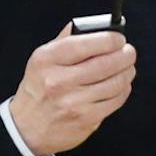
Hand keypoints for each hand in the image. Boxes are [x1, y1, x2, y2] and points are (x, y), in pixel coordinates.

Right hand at [9, 26, 135, 155]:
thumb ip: (65, 41)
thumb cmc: (37, 90)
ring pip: (115, 82)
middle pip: (106, 63)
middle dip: (125, 55)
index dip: (110, 39)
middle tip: (129, 52)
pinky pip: (115, 100)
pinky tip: (120, 86)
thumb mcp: (41, 61)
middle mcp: (58, 81)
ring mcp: (73, 102)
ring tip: (127, 68)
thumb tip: (94, 27)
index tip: (118, 38)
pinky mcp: (86, 119)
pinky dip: (123, 90)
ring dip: (127, 72)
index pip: (86, 43)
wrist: (26, 129)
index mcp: (47, 60)